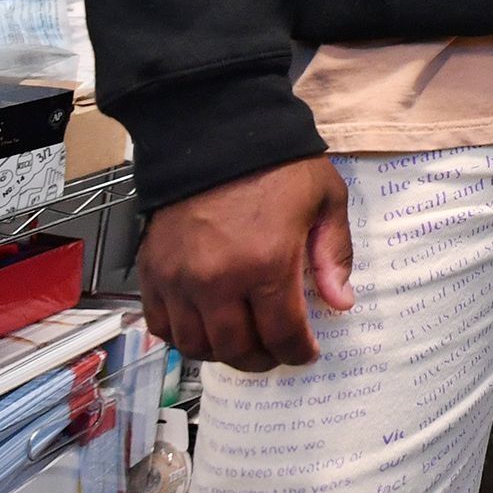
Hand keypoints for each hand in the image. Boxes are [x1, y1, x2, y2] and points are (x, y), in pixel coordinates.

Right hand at [137, 156, 353, 371]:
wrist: (216, 132)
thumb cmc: (278, 165)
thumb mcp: (326, 200)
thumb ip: (334, 255)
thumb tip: (340, 303)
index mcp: (265, 263)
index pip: (281, 333)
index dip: (298, 351)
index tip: (306, 352)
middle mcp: (216, 280)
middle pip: (235, 348)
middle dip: (262, 359)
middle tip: (276, 353)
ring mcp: (178, 278)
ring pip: (195, 344)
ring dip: (222, 353)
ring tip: (242, 342)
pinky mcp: (152, 270)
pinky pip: (161, 325)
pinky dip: (182, 336)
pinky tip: (204, 327)